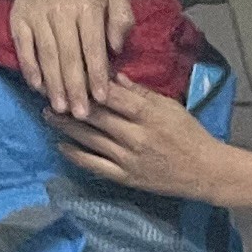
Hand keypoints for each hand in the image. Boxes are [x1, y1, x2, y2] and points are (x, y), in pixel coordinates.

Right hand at [6, 0, 136, 120]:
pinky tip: (37, 88)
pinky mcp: (19, 20)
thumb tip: (117, 47)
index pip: (93, 45)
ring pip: (47, 55)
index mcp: (88, 5)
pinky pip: (24, 48)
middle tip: (81, 114)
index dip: (97, 73)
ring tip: (61, 108)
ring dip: (54, 84)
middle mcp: (62, 9)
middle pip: (69, 55)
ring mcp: (38, 15)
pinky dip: (30, 69)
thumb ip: (122, 19)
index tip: (102, 98)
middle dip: (76, 87)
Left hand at [56, 81, 231, 202]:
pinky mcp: (126, 177)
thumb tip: (112, 75)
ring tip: (48, 115)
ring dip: (66, 127)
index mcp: (148, 114)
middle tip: (48, 92)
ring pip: (91, 139)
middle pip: (96, 116)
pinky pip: (95, 165)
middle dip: (70, 104)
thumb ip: (141, 92)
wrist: (204, 170)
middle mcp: (135, 136)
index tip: (70, 74)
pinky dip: (76, 155)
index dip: (89, 85)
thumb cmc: (189, 133)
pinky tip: (61, 145)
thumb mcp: (169, 106)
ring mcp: (128, 159)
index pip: (112, 96)